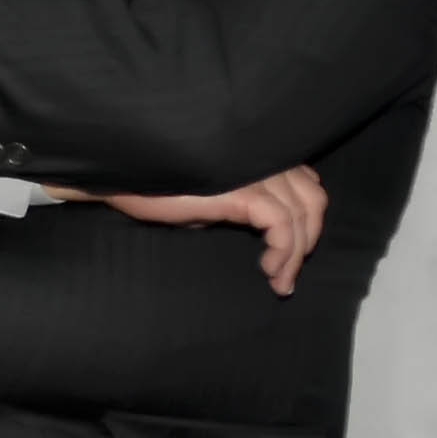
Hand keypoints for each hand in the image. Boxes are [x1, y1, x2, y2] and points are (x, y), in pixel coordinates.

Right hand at [91, 168, 328, 296]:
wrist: (123, 180)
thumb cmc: (157, 186)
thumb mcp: (208, 195)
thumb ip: (239, 201)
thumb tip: (260, 226)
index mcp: (257, 156)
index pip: (306, 182)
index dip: (307, 218)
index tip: (291, 249)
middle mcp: (263, 159)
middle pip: (313, 198)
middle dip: (308, 238)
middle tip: (289, 271)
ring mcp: (256, 173)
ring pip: (302, 214)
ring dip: (295, 254)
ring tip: (280, 281)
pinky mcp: (244, 192)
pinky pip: (281, 224)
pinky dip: (284, 251)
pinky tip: (270, 270)